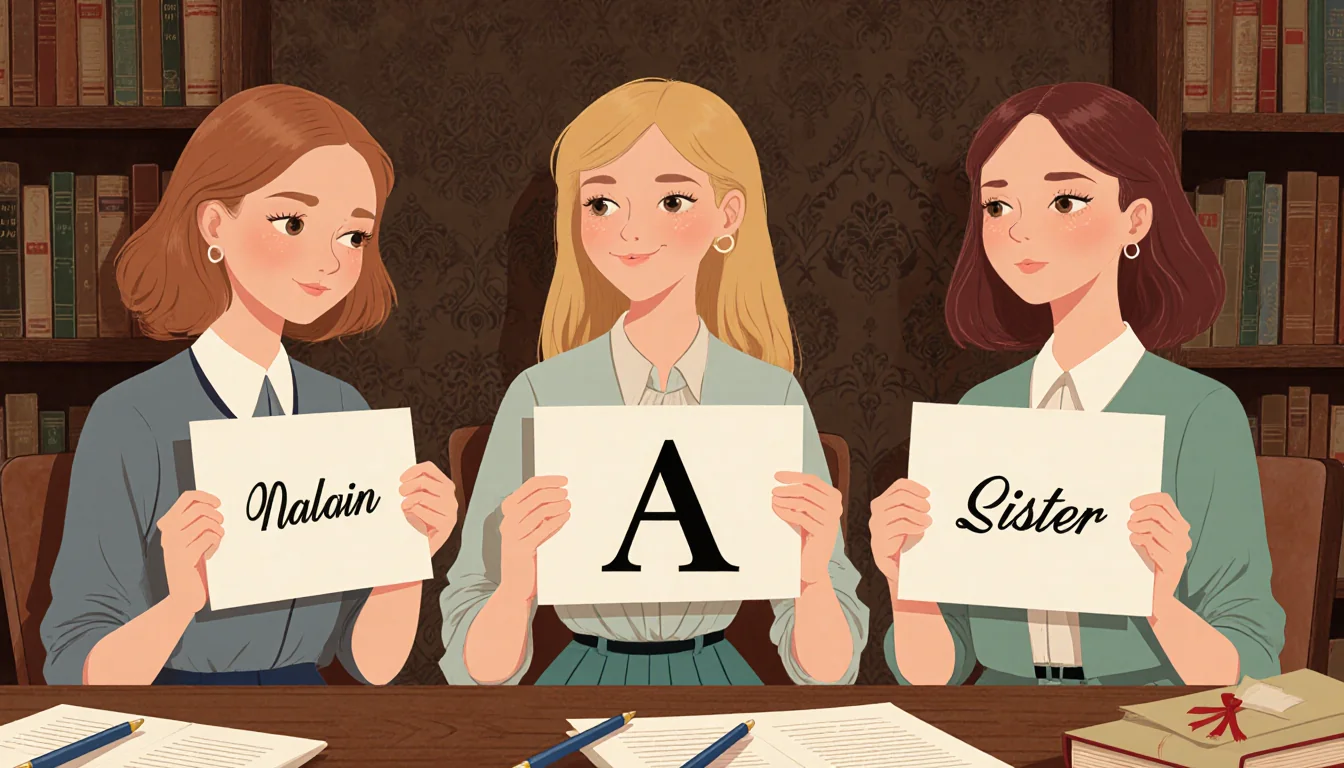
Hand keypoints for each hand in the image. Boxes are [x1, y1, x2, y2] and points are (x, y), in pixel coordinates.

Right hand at [156, 490, 223, 613]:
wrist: (182, 595)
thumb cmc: (189, 564)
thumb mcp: (188, 538)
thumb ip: (192, 522)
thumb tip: (210, 503)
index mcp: (168, 525)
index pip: (187, 498)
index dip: (205, 497)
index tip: (218, 503)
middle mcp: (168, 532)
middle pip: (199, 509)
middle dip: (216, 516)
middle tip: (220, 526)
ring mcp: (174, 544)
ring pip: (206, 523)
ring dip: (217, 531)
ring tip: (215, 541)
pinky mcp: (184, 556)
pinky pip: (209, 537)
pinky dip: (215, 543)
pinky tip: (209, 554)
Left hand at [399, 461, 458, 554]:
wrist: (422, 549)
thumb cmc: (418, 523)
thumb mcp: (417, 500)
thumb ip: (415, 487)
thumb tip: (402, 478)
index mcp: (445, 487)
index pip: (429, 469)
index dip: (413, 470)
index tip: (401, 479)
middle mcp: (450, 497)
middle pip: (425, 481)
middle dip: (408, 487)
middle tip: (400, 494)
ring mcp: (450, 511)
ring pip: (423, 496)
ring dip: (408, 502)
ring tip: (405, 508)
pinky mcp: (446, 524)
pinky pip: (423, 511)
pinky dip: (413, 515)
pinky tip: (412, 521)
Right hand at [498, 475, 570, 601]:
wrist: (515, 586)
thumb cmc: (526, 555)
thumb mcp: (530, 529)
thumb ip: (539, 512)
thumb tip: (559, 493)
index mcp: (508, 512)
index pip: (528, 486)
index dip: (548, 480)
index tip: (564, 480)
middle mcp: (507, 521)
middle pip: (534, 496)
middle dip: (554, 492)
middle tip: (567, 494)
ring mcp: (512, 535)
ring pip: (538, 512)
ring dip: (557, 506)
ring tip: (568, 505)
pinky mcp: (521, 549)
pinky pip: (541, 530)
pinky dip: (556, 521)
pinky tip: (566, 517)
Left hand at [771, 472, 842, 585]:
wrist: (814, 561)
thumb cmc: (808, 533)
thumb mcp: (807, 510)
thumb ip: (801, 496)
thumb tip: (781, 482)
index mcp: (834, 497)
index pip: (813, 480)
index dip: (793, 476)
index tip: (777, 476)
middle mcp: (836, 506)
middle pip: (807, 489)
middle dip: (787, 488)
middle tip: (773, 491)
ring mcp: (831, 519)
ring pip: (803, 502)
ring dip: (785, 499)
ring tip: (773, 500)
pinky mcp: (823, 531)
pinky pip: (800, 517)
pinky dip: (786, 512)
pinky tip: (777, 510)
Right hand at [868, 478, 930, 583]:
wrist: (892, 562)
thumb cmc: (902, 538)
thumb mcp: (907, 518)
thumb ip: (912, 506)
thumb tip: (928, 497)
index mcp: (883, 501)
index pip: (899, 485)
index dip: (915, 487)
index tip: (927, 494)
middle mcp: (877, 510)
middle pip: (900, 496)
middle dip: (917, 501)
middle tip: (928, 508)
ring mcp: (877, 524)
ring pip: (900, 510)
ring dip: (918, 515)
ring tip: (927, 521)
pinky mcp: (880, 538)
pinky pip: (900, 526)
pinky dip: (913, 526)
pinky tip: (920, 530)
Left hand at [1128, 492, 1191, 612]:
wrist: (1158, 593)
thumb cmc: (1150, 561)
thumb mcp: (1151, 537)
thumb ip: (1148, 521)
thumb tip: (1133, 506)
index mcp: (1180, 526)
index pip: (1165, 501)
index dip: (1147, 499)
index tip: (1131, 505)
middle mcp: (1184, 537)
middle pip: (1158, 512)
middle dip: (1139, 514)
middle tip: (1129, 522)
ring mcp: (1180, 551)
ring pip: (1153, 526)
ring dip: (1136, 527)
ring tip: (1131, 532)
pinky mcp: (1173, 564)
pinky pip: (1151, 543)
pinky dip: (1138, 539)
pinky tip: (1134, 543)